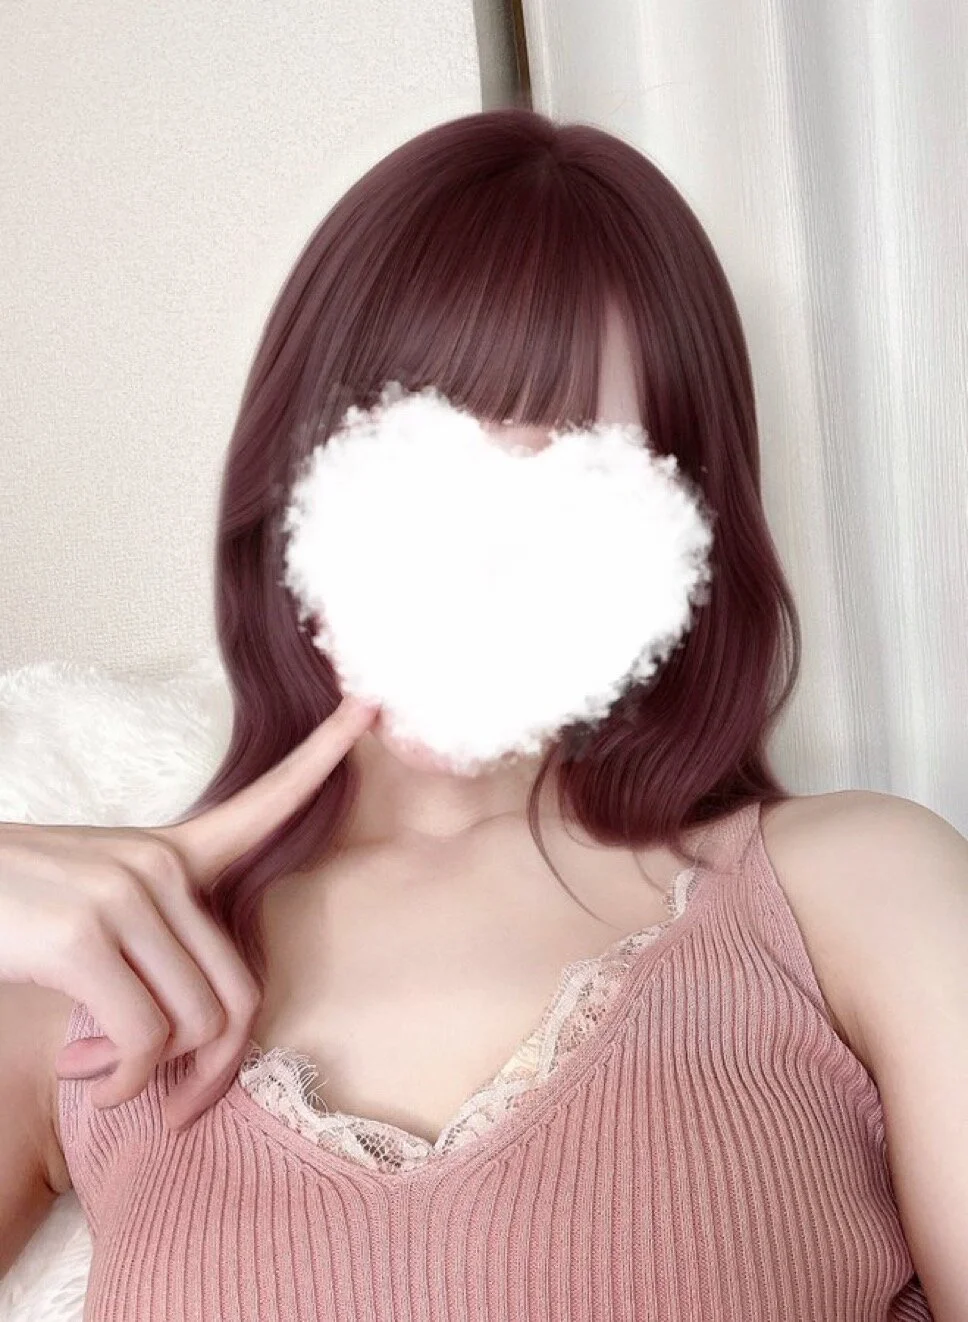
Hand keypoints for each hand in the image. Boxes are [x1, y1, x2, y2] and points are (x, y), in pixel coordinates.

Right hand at [0, 694, 379, 1130]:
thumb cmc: (16, 912)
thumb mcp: (99, 910)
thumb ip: (158, 949)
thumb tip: (193, 1041)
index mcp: (172, 853)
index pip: (268, 800)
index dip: (325, 754)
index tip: (370, 707)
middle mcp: (161, 866)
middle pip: (240, 993)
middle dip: (213, 1069)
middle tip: (173, 1104)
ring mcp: (127, 896)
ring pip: (194, 1025)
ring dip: (146, 1076)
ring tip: (93, 1065)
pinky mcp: (86, 936)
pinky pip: (144, 1040)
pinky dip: (121, 1082)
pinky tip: (82, 1073)